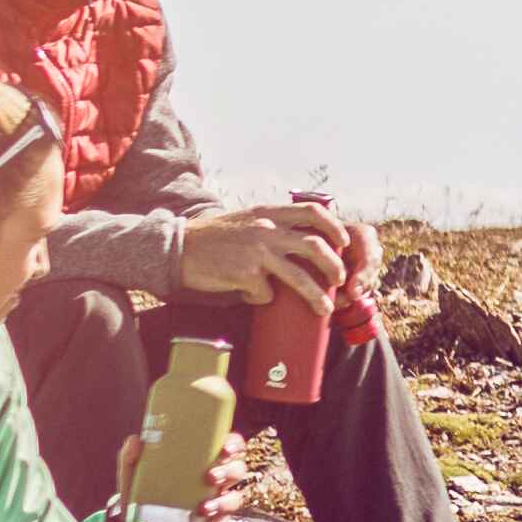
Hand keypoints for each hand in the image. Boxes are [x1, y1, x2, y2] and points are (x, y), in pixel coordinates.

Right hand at [178, 200, 360, 306]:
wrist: (178, 247)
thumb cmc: (214, 238)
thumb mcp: (247, 221)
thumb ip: (272, 226)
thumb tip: (303, 244)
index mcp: (269, 213)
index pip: (312, 211)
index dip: (333, 227)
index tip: (343, 242)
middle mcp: (266, 229)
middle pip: (315, 246)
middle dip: (334, 266)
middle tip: (340, 279)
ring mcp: (257, 252)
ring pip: (299, 277)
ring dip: (316, 296)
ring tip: (325, 309)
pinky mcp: (245, 274)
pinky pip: (266, 294)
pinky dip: (263, 299)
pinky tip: (252, 297)